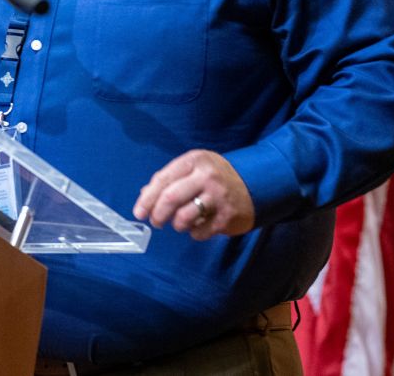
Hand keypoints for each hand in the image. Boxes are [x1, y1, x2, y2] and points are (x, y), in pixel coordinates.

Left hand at [132, 150, 254, 240]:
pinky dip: (194, 233)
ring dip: (176, 225)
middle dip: (157, 214)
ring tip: (179, 223)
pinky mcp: (227, 216)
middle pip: (170, 198)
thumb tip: (144, 194)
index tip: (139, 212)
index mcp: (194, 161)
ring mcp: (218, 197)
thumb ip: (170, 179)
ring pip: (184, 217)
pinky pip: (200, 232)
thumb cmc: (215, 177)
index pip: (163, 180)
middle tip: (155, 222)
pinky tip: (199, 226)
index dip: (147, 198)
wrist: (255, 184)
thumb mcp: (193, 169)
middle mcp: (206, 176)